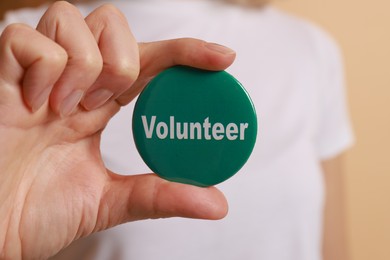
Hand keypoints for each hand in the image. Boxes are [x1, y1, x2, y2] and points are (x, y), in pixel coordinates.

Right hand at [0, 2, 234, 258]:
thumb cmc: (38, 214)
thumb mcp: (108, 202)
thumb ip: (159, 196)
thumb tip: (216, 204)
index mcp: (98, 109)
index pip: (149, 64)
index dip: (185, 54)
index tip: (223, 58)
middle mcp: (71, 85)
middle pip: (111, 24)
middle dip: (122, 58)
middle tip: (103, 104)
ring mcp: (35, 78)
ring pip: (72, 20)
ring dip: (84, 63)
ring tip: (67, 108)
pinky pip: (25, 40)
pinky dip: (41, 68)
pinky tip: (33, 104)